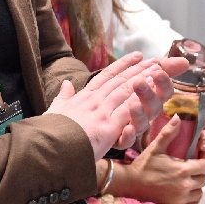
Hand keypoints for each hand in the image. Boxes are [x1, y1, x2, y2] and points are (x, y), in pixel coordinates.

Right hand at [45, 53, 159, 158]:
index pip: (106, 76)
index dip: (123, 65)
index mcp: (83, 97)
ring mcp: (101, 113)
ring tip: (157, 70)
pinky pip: (126, 110)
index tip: (136, 55)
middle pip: (120, 80)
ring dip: (142, 79)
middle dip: (139, 68)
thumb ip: (63, 96)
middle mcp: (94, 101)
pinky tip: (150, 93)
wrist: (47, 148)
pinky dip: (139, 100)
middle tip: (155, 59)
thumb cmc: (49, 132)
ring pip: (125, 91)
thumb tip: (66, 83)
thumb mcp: (55, 111)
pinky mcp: (107, 127)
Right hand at [114, 118, 204, 203]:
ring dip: (195, 186)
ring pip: (200, 192)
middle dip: (198, 174)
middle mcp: (185, 185)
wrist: (131, 184)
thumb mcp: (156, 147)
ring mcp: (182, 198)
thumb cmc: (144, 165)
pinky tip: (182, 192)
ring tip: (185, 181)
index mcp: (183, 169)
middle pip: (204, 179)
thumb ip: (169, 133)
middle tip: (188, 170)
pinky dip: (191, 198)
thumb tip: (178, 117)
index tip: (194, 160)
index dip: (201, 162)